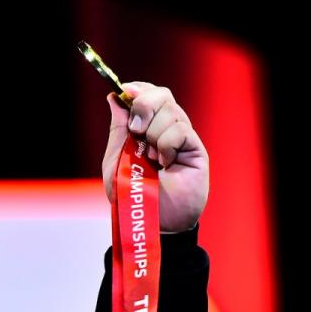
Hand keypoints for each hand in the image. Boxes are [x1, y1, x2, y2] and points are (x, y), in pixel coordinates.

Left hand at [102, 81, 208, 233]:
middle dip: (144, 106)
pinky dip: (166, 145)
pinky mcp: (195, 150)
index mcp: (146, 129)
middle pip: (162, 94)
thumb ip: (118, 128)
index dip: (138, 89)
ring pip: (170, 110)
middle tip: (136, 131)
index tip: (125, 91)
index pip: (148, 95)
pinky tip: (165, 164)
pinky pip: (180, 130)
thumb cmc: (132, 196)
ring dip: (153, 133)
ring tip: (151, 159)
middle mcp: (166, 130)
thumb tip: (115, 97)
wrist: (149, 222)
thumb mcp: (116, 158)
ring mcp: (182, 139)